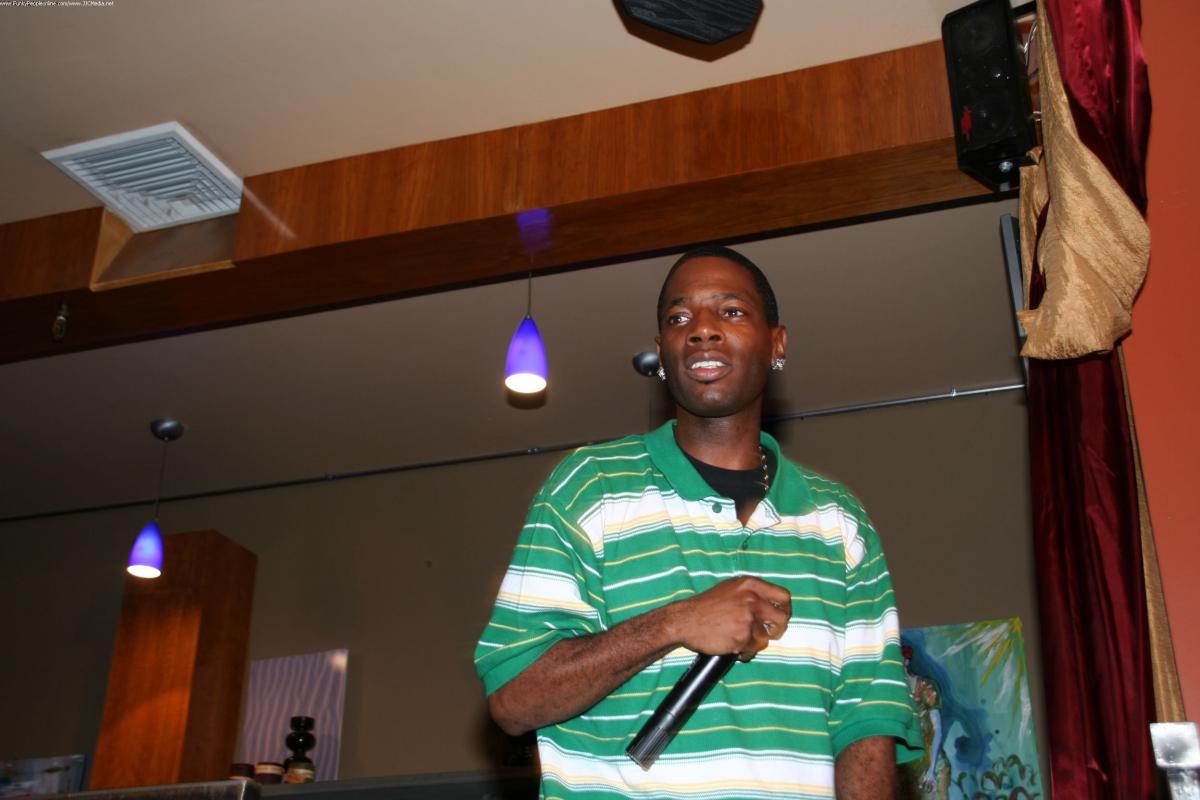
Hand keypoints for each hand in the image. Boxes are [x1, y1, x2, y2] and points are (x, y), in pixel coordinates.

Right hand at [670, 576, 790, 660]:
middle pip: (782, 618)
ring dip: (756, 642)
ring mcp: (747, 618)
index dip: (784, 609)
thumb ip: (752, 593)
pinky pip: (754, 649)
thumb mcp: (730, 588)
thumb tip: (773, 604)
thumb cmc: (705, 606)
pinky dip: (745, 651)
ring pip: (767, 637)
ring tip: (741, 639)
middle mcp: (752, 599)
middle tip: (766, 632)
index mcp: (750, 585)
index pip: (784, 596)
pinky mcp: (742, 637)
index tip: (778, 616)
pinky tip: (734, 646)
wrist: (684, 620)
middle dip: (776, 629)